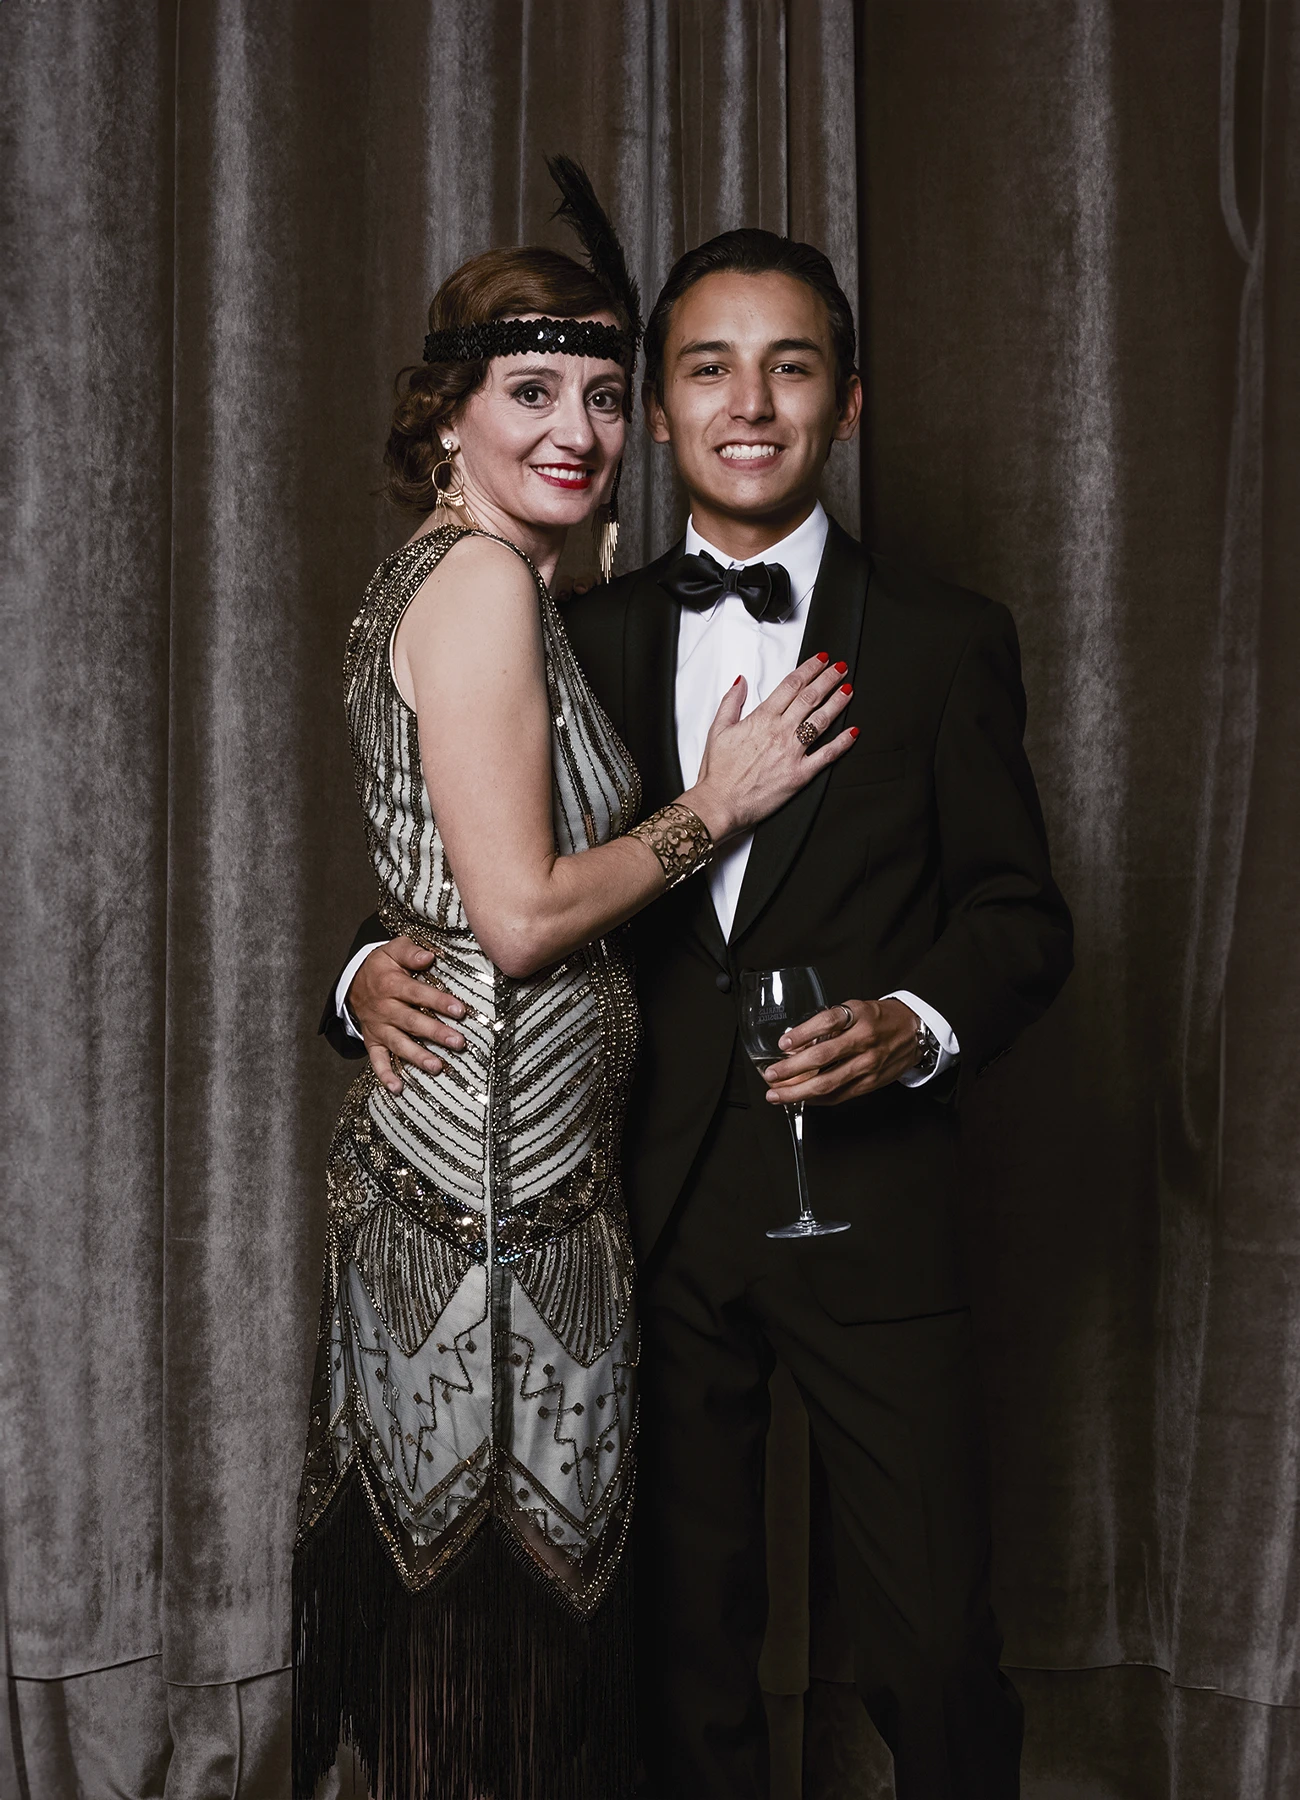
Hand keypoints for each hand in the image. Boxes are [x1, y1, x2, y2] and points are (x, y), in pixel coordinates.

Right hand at [347, 936, 466, 1094]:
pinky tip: (398, 1089)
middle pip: (412, 1022)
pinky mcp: (372, 1041)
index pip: (419, 994)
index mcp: (391, 985)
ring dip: (417, 1057)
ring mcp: (378, 1028)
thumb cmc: (381, 967)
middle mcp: (385, 1009)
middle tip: (458, 1042)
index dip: (439, 1002)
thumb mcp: (392, 950)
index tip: (460, 1010)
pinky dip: (385, 1075)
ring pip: (399, 1044)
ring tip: (437, 1067)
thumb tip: (428, 956)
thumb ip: (410, 952)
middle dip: (436, 1033)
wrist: (352, 982)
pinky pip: (377, 1061)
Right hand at [687, 652, 856, 840]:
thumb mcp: (717, 730)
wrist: (720, 803)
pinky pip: (826, 755)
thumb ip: (731, 703)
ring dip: (838, 702)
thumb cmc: (717, 772)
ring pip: (821, 721)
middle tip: (840, 667)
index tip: (820, 660)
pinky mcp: (800, 775)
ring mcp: (792, 753)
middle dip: (828, 679)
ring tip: (849, 689)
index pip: (790, 686)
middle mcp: (780, 732)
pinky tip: (853, 732)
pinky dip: (842, 743)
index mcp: (761, 719)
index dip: (808, 669)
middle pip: (810, 698)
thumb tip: (741, 682)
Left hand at [761, 997, 919, 1105]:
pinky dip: (816, 1099)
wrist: (916, 1033)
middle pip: (822, 1057)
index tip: (783, 1043)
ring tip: (777, 1094)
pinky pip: (838, 1094)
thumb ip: (830, 1022)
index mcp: (860, 1016)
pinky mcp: (870, 1083)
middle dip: (791, 1069)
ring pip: (828, 1083)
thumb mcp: (857, 1009)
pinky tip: (801, 1099)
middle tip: (771, 1075)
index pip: (827, 1022)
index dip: (802, 1033)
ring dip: (798, 1091)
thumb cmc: (881, 1019)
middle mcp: (864, 1041)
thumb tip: (797, 1040)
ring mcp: (868, 1065)